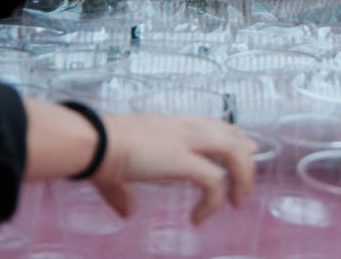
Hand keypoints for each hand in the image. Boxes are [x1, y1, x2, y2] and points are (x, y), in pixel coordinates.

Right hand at [94, 114, 256, 223]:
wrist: (95, 141)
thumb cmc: (99, 151)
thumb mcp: (117, 171)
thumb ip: (123, 193)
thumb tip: (126, 212)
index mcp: (171, 125)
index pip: (212, 124)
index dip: (232, 136)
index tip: (246, 149)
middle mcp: (183, 128)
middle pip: (230, 133)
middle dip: (245, 158)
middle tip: (245, 186)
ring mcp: (185, 141)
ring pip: (232, 150)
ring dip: (241, 176)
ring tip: (235, 202)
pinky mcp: (181, 159)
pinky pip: (212, 180)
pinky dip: (213, 201)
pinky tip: (199, 217)